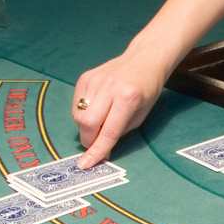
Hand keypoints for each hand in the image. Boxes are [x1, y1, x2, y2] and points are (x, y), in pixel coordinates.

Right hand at [72, 51, 167, 167]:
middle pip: (86, 122)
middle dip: (88, 139)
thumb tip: (100, 150)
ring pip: (78, 115)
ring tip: (99, 121)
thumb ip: (119, 132)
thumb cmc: (147, 90)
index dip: (96, 150)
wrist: (144, 59)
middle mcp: (109, 88)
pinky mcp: (85, 77)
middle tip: (96, 142)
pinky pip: (76, 103)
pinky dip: (82, 113)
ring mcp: (95, 80)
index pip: (108, 131)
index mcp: (128, 99)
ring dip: (86, 127)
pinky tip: (95, 108)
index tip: (86, 164)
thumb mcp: (141, 115)